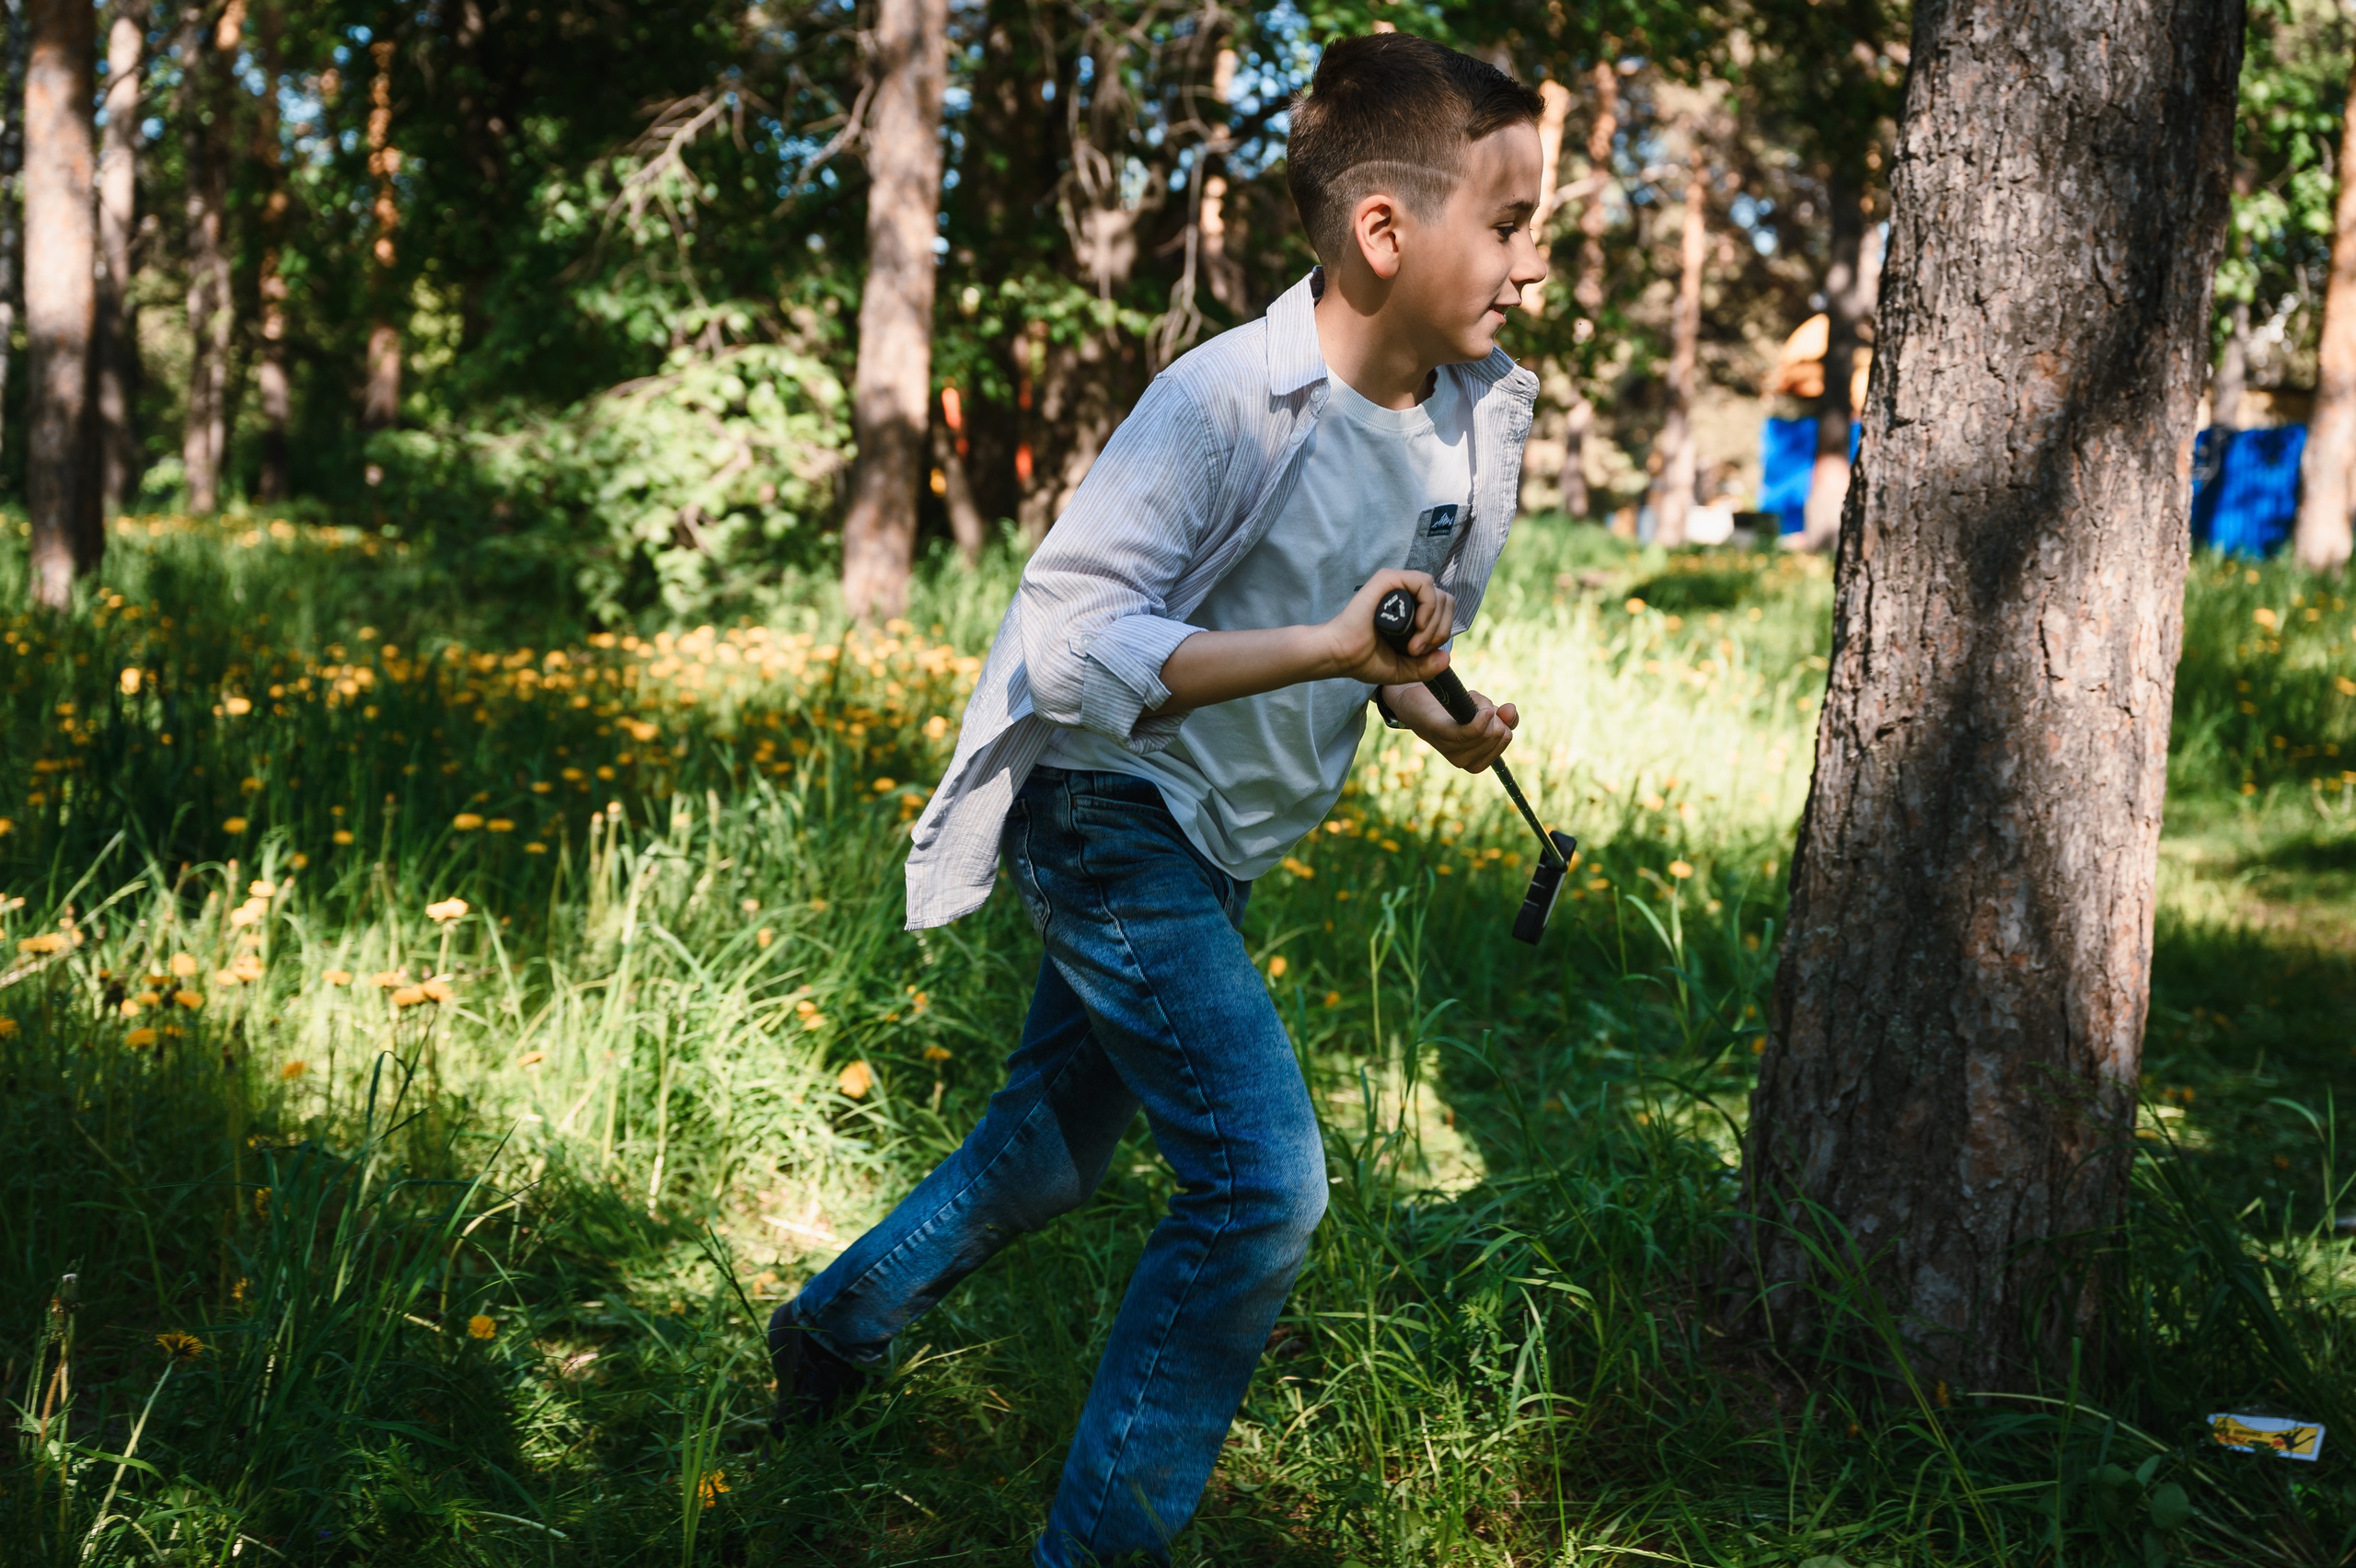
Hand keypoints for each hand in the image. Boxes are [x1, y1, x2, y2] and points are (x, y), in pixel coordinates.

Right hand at [1320, 570, 1457, 686]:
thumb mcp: (1403, 669)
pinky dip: (1428, 605)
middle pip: (1446, 601)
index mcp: (1410, 611)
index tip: (1423, 653)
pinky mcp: (1388, 580)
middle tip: (1418, 650)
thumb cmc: (1365, 660)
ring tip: (1414, 644)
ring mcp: (1397, 586)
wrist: (1341, 655)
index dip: (1441, 632)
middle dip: (1441, 629)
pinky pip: (1424, 582)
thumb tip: (1446, 657)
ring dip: (1434, 623)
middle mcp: (1405, 595)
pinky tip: (1417, 624)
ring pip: (1438, 594)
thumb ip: (1426, 667)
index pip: (1444, 610)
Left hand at [1381, 680, 1518, 772]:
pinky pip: (1471, 732)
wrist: (1414, 698)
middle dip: (1492, 710)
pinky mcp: (1440, 733)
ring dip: (1483, 704)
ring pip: (1488, 727)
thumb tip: (1510, 712)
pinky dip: (1480, 719)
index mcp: (1474, 761)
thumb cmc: (1450, 708)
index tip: (1485, 711)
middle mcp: (1462, 760)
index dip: (1501, 720)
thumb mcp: (1483, 714)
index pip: (1505, 737)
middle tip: (1473, 702)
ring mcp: (1450, 749)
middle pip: (1499, 732)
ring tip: (1466, 701)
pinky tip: (1481, 710)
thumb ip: (1505, 719)